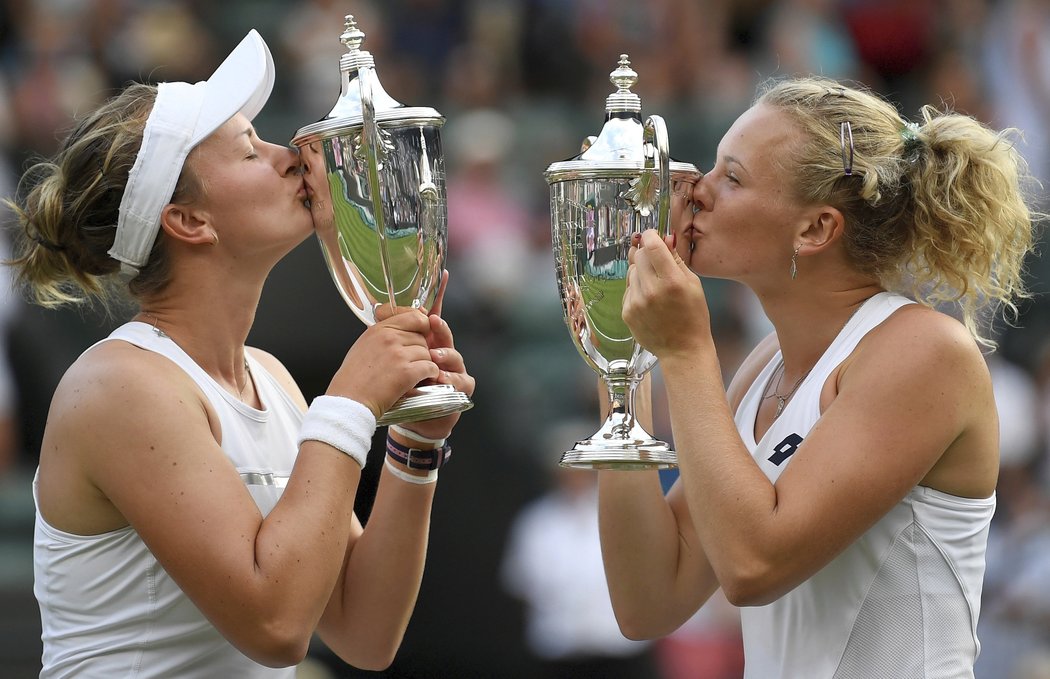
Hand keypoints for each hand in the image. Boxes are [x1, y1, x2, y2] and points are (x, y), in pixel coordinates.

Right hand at [327, 309, 437, 418]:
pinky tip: (423, 380)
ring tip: (415, 374)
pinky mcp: (406, 373)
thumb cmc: (353, 379)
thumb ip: (383, 335)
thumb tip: (402, 331)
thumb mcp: (364, 346)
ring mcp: (398, 355)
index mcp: (379, 329)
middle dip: (421, 351)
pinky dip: (430, 374)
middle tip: (413, 363)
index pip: (414, 316)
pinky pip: (430, 367)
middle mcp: (389, 338)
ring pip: (427, 353)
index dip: (423, 326)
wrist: (349, 401)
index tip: (424, 335)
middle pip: (422, 337)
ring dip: (425, 364)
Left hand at [399, 271, 474, 440]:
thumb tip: (379, 311)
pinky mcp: (461, 388)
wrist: (415, 420)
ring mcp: (455, 370)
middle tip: (432, 322)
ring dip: (444, 356)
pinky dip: (451, 380)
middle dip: (440, 328)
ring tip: (433, 357)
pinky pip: (461, 381)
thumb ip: (392, 339)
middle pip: (445, 335)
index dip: (439, 296)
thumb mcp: (394, 363)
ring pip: (455, 357)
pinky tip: (441, 380)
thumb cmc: (403, 390)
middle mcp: (443, 353)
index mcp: (427, 343)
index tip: (443, 275)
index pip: (433, 318)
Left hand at [623, 230, 712, 359]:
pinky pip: (628, 288)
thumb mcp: (693, 285)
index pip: (652, 246)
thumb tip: (666, 238)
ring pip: (632, 271)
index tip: (652, 236)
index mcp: (671, 281)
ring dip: (641, 272)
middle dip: (647, 253)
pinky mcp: (627, 312)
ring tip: (656, 285)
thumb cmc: (693, 317)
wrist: (683, 350)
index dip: (651, 236)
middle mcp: (651, 290)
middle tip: (657, 262)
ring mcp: (636, 302)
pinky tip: (650, 299)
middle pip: (639, 255)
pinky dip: (637, 288)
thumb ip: (676, 260)